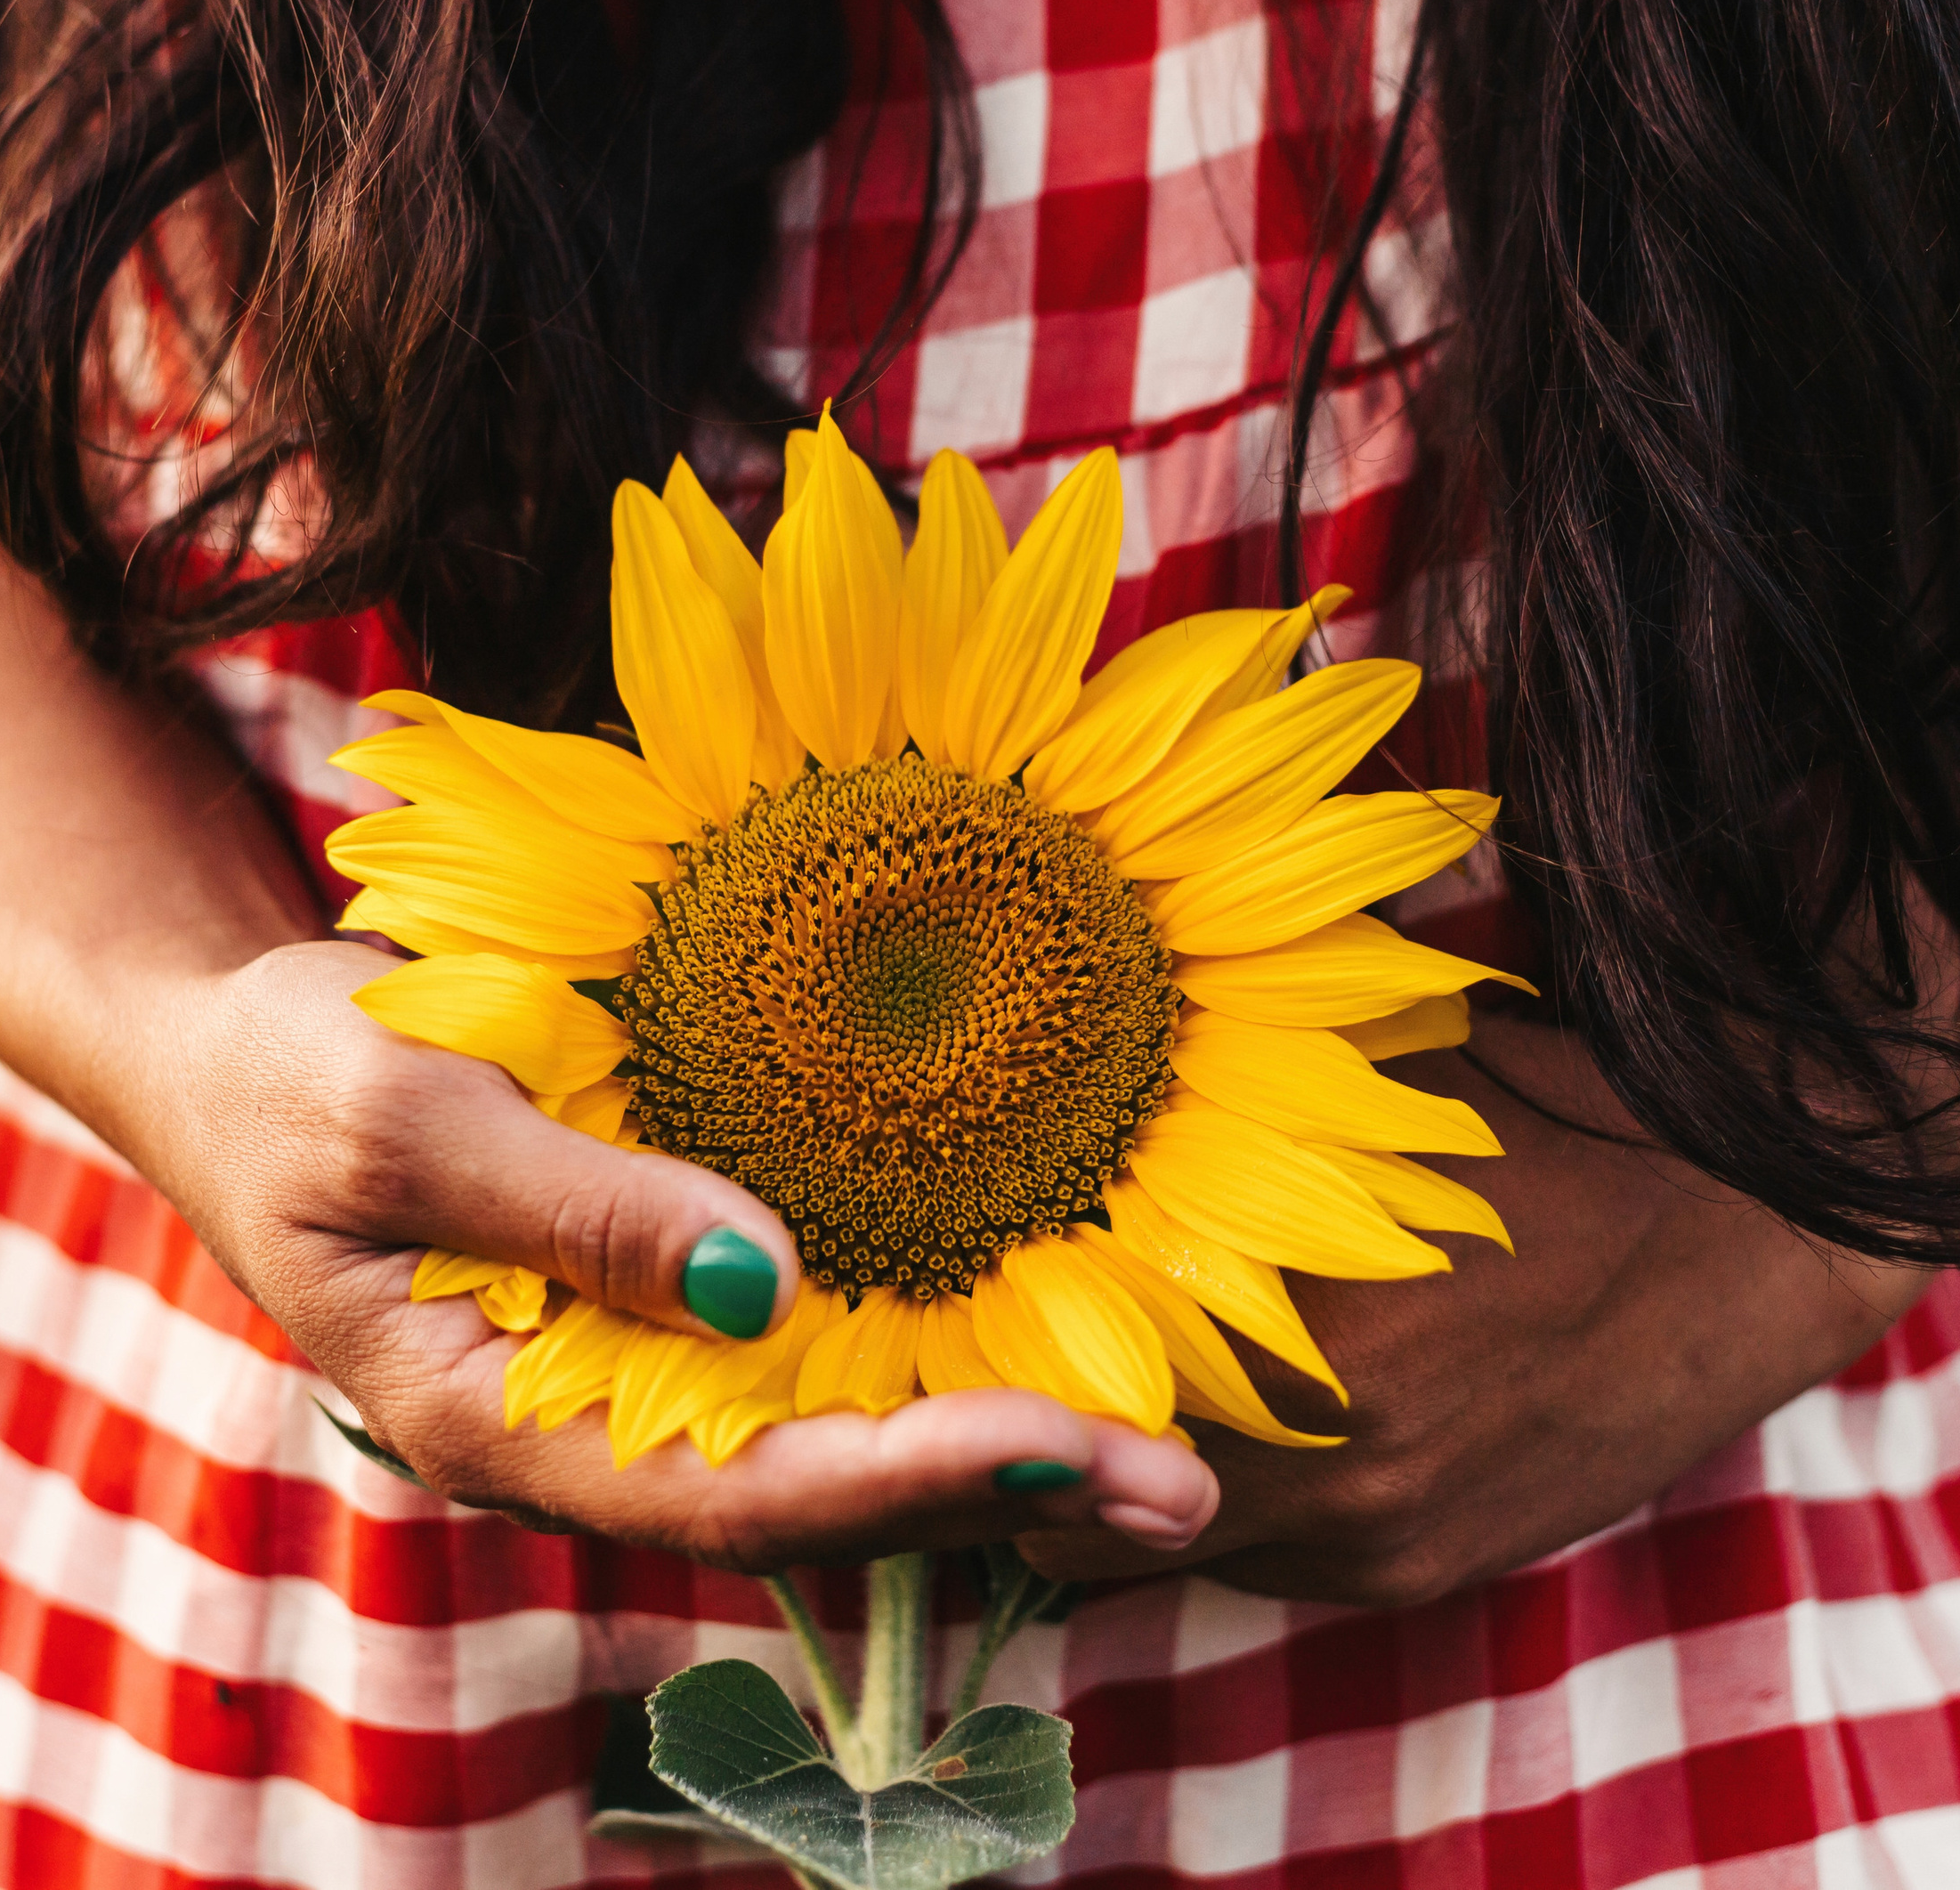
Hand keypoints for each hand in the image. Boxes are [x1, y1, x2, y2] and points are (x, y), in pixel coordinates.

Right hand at [134, 939, 1216, 1572]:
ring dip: (980, 1454)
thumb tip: (766, 1286)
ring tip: (1160, 1455)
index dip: (896, 1479)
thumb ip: (579, 1205)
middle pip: (803, 1503)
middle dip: (989, 1498)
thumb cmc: (291, 1076)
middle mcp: (578, 1428)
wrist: (227, 1061)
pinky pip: (795, 1377)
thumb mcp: (403, 1115)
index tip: (1059, 1448)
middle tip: (1185, 1487)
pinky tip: (1030, 1361)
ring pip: (816, 1454)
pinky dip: (915, 1376)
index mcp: (497, 1415)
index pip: (723, 1488)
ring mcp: (616, 1380)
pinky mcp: (645, 1318)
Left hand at [1015, 1015, 1930, 1605]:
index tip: (934, 1321)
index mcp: (1284, 1332)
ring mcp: (1378, 1543)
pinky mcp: (1423, 1574)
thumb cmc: (1522, 1118)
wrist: (1732, 1225)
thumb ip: (1188, 1136)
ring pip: (1156, 1555)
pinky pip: (1256, 1566)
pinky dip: (1207, 1507)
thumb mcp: (1336, 1094)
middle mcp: (1325, 1472)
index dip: (976, 1381)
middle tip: (984, 1368)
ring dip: (1108, 1491)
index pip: (1048, 1414)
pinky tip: (1216, 1415)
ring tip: (1090, 1384)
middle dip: (1021, 1456)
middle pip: (1078, 1522)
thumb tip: (1032, 1094)